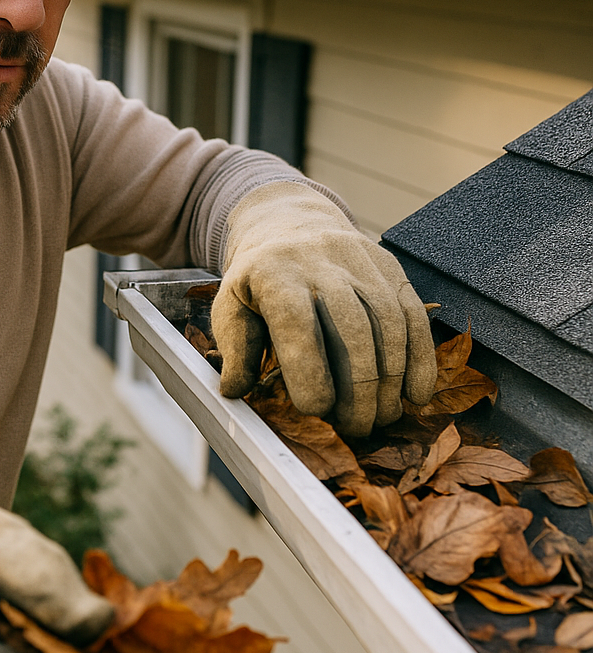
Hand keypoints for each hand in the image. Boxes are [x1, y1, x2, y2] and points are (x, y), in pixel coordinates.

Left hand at [210, 182, 436, 437]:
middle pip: (352, 329)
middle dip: (359, 388)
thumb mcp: (232, 305)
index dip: (310, 371)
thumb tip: (235, 391)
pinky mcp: (392, 269)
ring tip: (383, 417)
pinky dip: (421, 360)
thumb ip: (234, 349)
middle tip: (357, 428)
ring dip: (391, 380)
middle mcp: (322, 263)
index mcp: (275, 274)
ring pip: (389, 325)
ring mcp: (363, 263)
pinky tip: (416, 395)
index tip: (316, 409)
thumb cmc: (259, 281)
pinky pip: (414, 317)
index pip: (297, 324)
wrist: (290, 224)